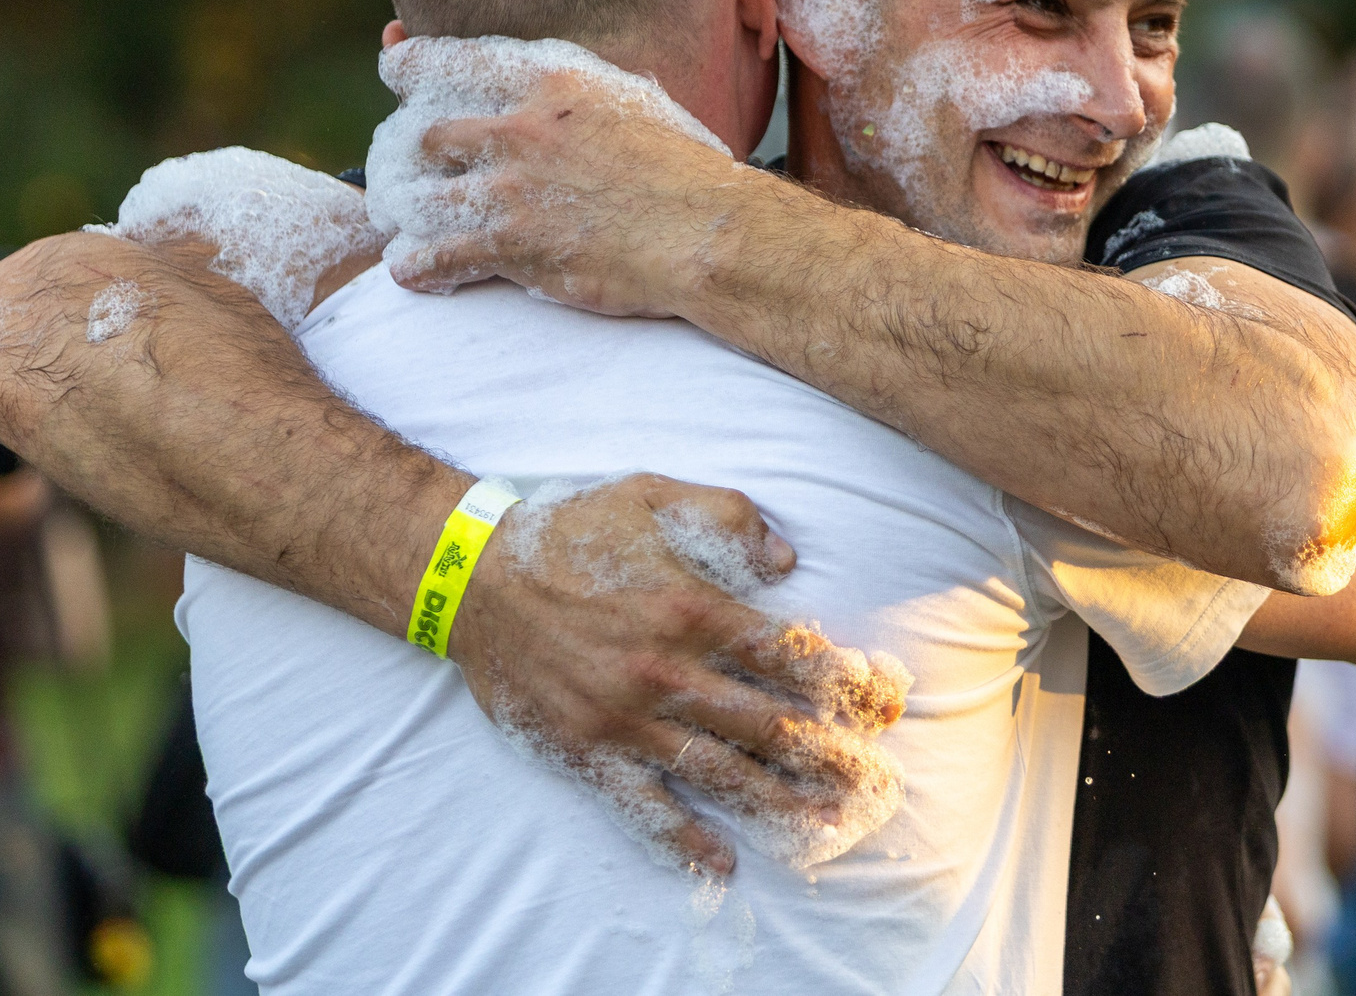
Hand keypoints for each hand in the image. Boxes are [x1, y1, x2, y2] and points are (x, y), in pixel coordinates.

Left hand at [380, 64, 754, 315]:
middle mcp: (519, 128)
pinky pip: (435, 255)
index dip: (408, 63)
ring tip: (403, 221)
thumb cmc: (687, 169)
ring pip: (419, 197)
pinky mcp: (509, 244)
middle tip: (404, 167)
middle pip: (426, 134)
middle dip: (407, 154)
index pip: (449, 59)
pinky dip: (417, 265)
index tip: (394, 67)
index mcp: (549, 82)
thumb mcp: (633, 102)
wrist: (705, 231)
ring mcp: (509, 188)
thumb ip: (586, 94)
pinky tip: (412, 269)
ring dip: (407, 212)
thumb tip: (572, 91)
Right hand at [450, 473, 908, 875]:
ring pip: (720, 770)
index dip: (845, 682)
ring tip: (828, 827)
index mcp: (693, 607)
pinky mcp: (586, 750)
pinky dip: (683, 837)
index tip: (882, 702)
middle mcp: (666, 671)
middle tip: (877, 781)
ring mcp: (625, 718)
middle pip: (770, 723)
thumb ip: (730, 518)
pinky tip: (721, 862)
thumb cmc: (572, 530)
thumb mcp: (655, 494)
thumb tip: (788, 562)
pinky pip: (642, 803)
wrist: (472, 575)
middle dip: (832, 755)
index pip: (791, 655)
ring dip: (779, 802)